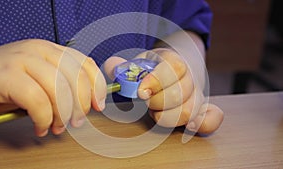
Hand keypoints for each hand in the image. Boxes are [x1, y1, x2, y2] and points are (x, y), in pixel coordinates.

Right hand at [0, 39, 106, 136]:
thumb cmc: (7, 82)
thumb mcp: (40, 79)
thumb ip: (63, 84)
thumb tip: (87, 102)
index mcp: (50, 49)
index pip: (85, 63)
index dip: (97, 86)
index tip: (98, 105)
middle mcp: (39, 50)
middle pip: (76, 77)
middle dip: (81, 105)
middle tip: (76, 121)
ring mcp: (22, 60)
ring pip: (59, 89)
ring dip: (62, 115)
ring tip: (56, 126)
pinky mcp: (6, 75)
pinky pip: (37, 101)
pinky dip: (43, 119)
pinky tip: (40, 126)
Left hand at [104, 48, 222, 133]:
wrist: (172, 72)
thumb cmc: (151, 71)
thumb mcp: (135, 64)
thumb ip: (121, 67)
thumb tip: (115, 69)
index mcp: (173, 61)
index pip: (174, 68)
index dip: (156, 81)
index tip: (140, 91)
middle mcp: (189, 78)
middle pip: (179, 93)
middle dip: (156, 102)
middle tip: (146, 102)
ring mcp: (197, 95)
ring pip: (189, 110)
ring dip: (167, 116)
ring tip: (155, 113)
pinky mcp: (202, 110)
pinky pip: (212, 119)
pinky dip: (203, 124)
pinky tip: (188, 127)